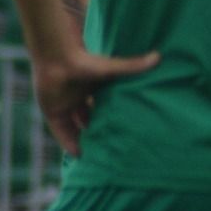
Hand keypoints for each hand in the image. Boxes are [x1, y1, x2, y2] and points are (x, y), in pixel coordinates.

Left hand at [33, 48, 159, 156]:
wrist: (57, 56)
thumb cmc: (84, 59)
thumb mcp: (111, 68)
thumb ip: (132, 66)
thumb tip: (158, 57)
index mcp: (92, 84)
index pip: (103, 102)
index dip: (110, 114)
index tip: (122, 127)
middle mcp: (78, 94)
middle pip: (89, 115)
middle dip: (98, 127)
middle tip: (110, 143)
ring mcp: (64, 102)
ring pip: (75, 124)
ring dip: (84, 136)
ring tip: (97, 151)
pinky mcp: (51, 110)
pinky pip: (60, 130)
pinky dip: (68, 142)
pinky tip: (78, 154)